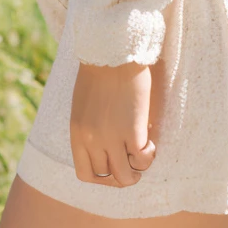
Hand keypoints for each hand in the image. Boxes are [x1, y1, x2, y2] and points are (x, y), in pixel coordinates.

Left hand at [70, 60, 156, 185]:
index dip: (102, 176)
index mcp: (77, 133)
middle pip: (106, 176)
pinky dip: (147, 156)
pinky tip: (150, 141)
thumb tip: (106, 143)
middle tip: (132, 160)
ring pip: (125, 176)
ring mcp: (111, 138)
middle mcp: (92, 140)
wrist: (112, 51)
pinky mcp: (132, 131)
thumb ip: (89, 127)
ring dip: (136, 170)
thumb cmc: (99, 70)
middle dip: (120, 172)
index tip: (113, 165)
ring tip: (143, 155)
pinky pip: (141, 159)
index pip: (85, 173)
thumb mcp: (83, 105)